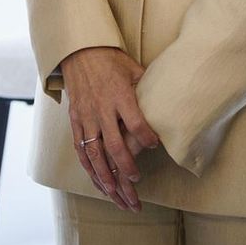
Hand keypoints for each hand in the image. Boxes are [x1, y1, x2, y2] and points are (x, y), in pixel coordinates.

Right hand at [59, 47, 159, 211]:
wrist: (80, 53)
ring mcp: (86, 117)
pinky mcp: (75, 121)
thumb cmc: (111, 61)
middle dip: (126, 165)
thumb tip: (169, 100)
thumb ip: (147, 88)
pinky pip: (80, 149)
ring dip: (105, 175)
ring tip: (115, 192)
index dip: (146, 136)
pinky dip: (89, 167)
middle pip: (114, 144)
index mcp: (119, 95)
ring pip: (94, 153)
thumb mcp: (133, 69)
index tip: (155, 144)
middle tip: (137, 178)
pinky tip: (97, 180)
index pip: (135, 121)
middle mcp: (102, 109)